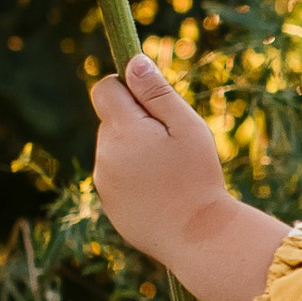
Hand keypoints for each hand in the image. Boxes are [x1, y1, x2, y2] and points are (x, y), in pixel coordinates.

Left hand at [88, 54, 291, 300]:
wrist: (196, 238)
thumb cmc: (198, 178)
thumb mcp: (187, 128)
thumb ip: (157, 93)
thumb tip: (132, 61)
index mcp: (122, 130)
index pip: (104, 89)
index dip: (126, 88)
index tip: (150, 101)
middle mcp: (104, 155)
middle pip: (111, 121)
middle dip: (136, 123)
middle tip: (171, 145)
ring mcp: (103, 183)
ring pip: (114, 150)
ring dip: (135, 152)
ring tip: (168, 174)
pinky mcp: (109, 205)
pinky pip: (116, 178)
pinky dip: (134, 178)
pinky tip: (161, 194)